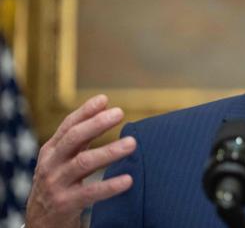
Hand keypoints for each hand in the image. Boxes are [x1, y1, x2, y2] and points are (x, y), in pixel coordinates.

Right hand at [25, 95, 136, 227]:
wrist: (41, 221)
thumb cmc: (60, 182)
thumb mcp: (63, 158)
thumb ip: (82, 137)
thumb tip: (105, 106)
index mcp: (51, 150)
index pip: (68, 126)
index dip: (85, 111)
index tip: (105, 99)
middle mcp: (51, 164)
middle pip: (73, 139)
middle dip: (96, 124)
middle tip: (120, 113)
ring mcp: (56, 184)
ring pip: (83, 163)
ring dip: (109, 151)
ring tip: (132, 143)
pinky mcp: (65, 203)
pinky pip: (90, 193)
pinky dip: (110, 186)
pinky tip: (128, 179)